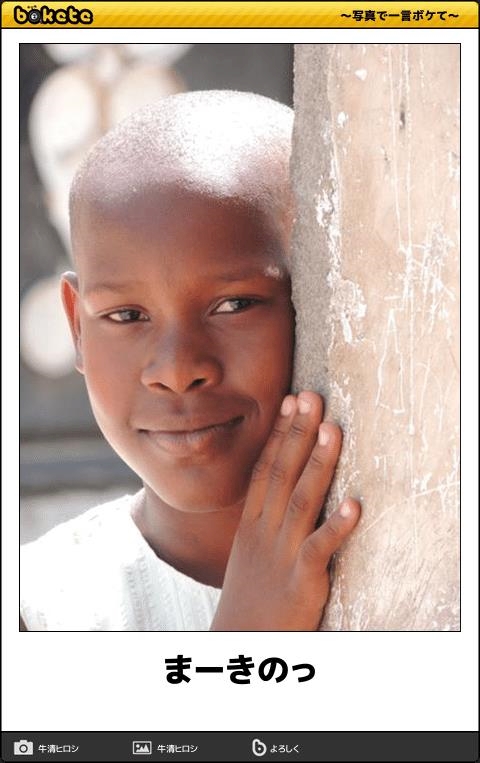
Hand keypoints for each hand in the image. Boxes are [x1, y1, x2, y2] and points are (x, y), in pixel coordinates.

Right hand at [210, 390, 360, 630]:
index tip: (290, 401)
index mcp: (252, 520)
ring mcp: (282, 552)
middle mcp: (265, 529)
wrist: (242, 638)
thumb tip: (279, 482)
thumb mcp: (249, 546)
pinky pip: (320, 548)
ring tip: (333, 431)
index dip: (279, 433)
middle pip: (283, 473)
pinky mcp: (301, 578)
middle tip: (311, 398)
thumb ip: (264, 514)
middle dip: (298, 433)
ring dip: (318, 464)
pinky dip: (337, 526)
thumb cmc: (251, 591)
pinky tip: (355, 505)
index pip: (266, 467)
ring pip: (302, 500)